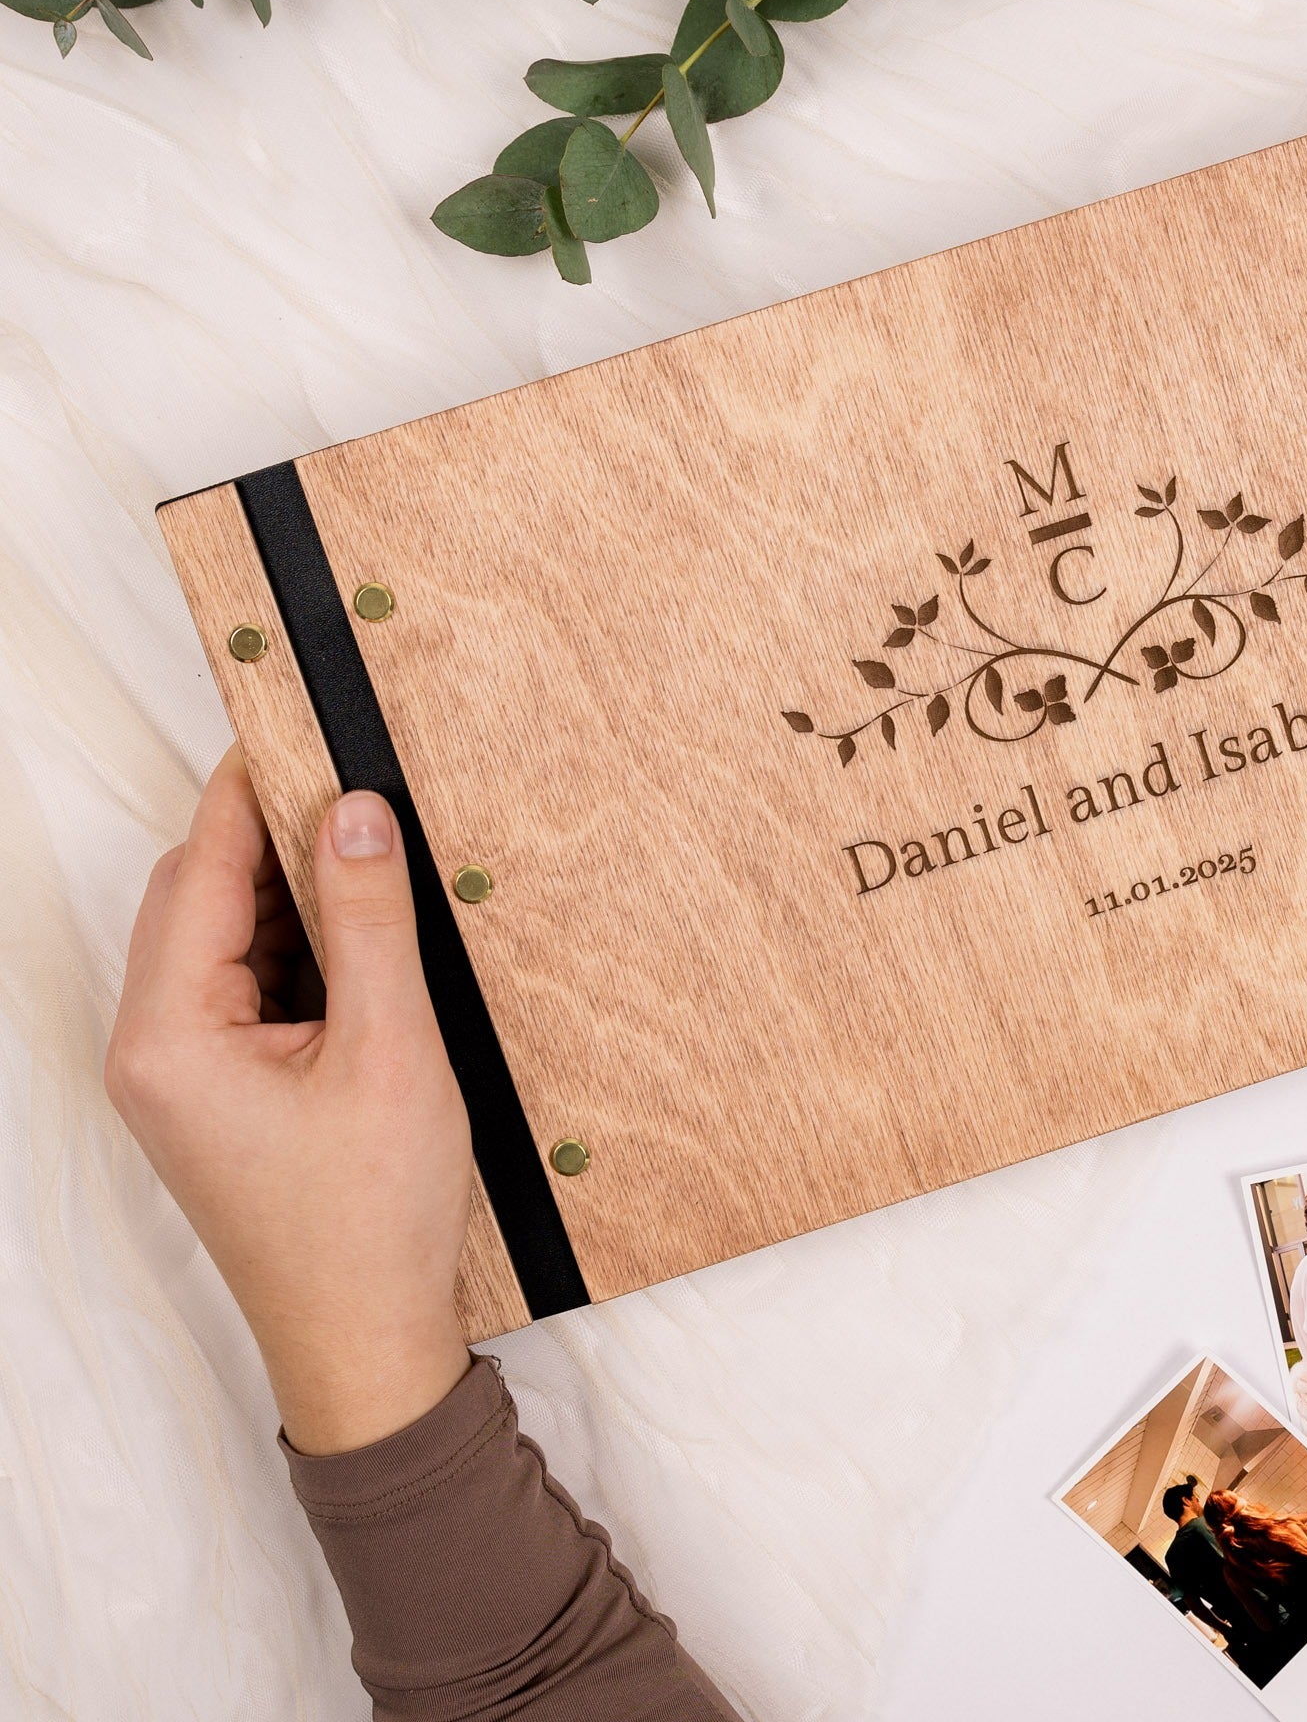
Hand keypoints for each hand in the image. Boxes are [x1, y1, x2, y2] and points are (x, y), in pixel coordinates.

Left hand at [107, 749, 472, 1453]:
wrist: (368, 1344)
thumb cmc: (370, 1215)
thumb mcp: (390, 1048)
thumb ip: (368, 921)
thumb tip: (353, 813)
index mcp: (170, 1037)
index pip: (201, 872)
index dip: (250, 792)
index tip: (296, 724)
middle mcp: (153, 1051)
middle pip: (201, 900)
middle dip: (276, 843)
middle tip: (360, 793)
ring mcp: (183, 1078)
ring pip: (228, 944)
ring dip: (296, 902)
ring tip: (379, 872)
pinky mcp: (220, 1097)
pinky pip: (250, 992)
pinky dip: (304, 957)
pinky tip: (370, 948)